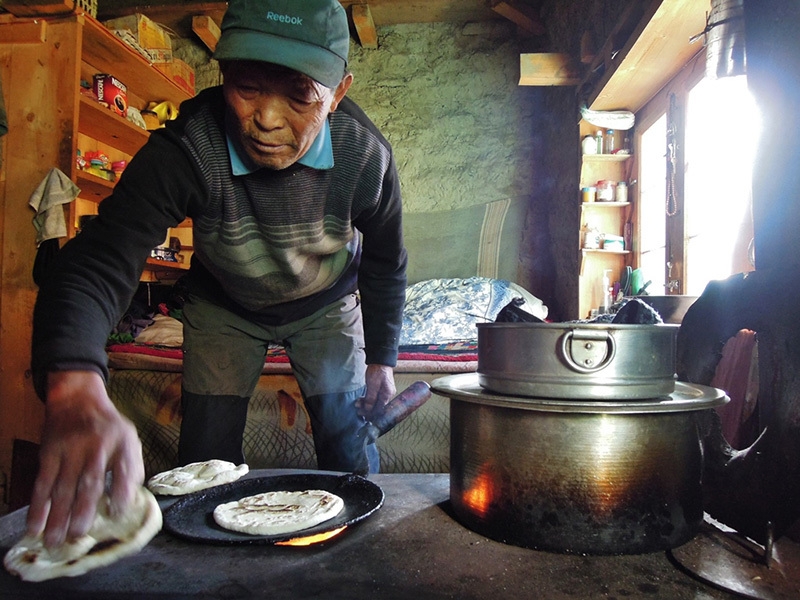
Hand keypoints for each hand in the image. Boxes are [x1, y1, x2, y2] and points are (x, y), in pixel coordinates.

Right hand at [26, 371, 143, 547]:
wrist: (78, 400)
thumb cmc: (108, 428)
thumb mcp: (129, 440)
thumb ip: (132, 468)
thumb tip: (129, 503)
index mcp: (123, 442)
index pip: (124, 469)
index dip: (122, 492)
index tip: (118, 513)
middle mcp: (97, 445)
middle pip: (89, 481)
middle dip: (82, 511)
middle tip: (78, 537)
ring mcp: (71, 448)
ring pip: (62, 486)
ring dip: (57, 517)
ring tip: (55, 541)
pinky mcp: (49, 452)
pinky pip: (42, 482)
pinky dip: (38, 506)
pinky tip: (35, 525)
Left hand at [356, 364, 395, 419]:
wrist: (380, 360)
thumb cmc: (378, 370)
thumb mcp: (373, 385)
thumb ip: (371, 398)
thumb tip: (369, 409)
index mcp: (387, 394)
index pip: (379, 409)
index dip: (371, 413)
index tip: (363, 415)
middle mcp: (387, 394)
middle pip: (377, 406)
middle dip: (367, 409)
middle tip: (358, 411)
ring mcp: (384, 392)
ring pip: (375, 402)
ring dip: (366, 404)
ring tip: (358, 404)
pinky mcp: (381, 389)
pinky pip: (374, 397)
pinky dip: (368, 399)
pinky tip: (362, 400)